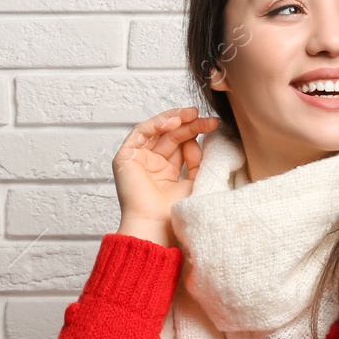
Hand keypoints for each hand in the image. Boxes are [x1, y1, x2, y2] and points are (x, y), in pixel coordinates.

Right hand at [112, 107, 219, 246]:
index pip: (182, 144)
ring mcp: (139, 160)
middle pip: (171, 135)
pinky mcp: (125, 157)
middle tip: (207, 119)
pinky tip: (173, 122)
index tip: (213, 126)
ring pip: (157, 130)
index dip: (196, 133)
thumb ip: (197, 161)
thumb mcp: (194, 181)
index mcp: (167, 172)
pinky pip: (140, 133)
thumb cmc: (174, 211)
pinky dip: (155, 124)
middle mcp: (152, 164)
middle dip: (190, 125)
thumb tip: (197, 141)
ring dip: (174, 119)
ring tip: (193, 114)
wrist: (156, 224)